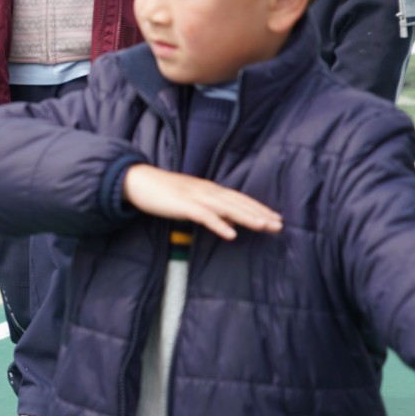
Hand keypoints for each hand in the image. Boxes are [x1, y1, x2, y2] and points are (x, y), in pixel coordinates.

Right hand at [122, 164, 282, 240]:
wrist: (135, 180)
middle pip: (238, 202)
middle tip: (279, 224)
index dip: (258, 207)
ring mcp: (195, 196)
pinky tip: (231, 235)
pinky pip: (204, 216)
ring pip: (227, 208)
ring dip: (247, 217)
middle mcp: (206, 190)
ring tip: (264, 227)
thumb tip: (226, 219)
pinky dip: (219, 225)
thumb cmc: (159, 191)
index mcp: (207, 188)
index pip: (238, 198)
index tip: (275, 217)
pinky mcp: (182, 204)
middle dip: (260, 213)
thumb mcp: (187, 198)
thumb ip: (206, 206)